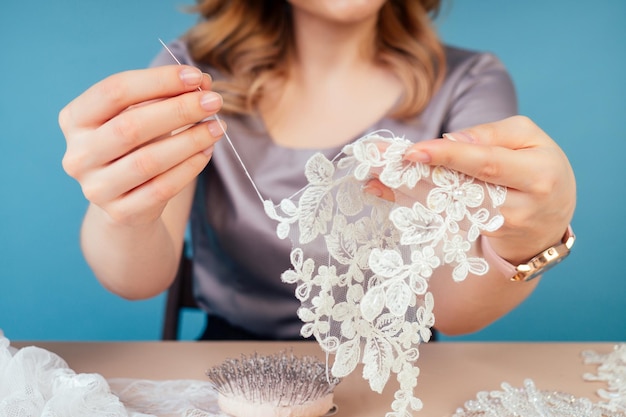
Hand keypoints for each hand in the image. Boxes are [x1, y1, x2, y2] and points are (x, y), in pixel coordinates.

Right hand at [60, 65, 224, 225]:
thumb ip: (168, 96)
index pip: (114, 91)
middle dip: (179, 110)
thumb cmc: (135, 147)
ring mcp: (97, 188)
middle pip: (131, 126)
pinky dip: (189, 167)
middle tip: (214, 102)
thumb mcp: (143, 116)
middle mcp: (78, 155)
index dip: (158, 80)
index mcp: (75, 120)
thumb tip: (205, 82)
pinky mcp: (121, 213)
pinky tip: (207, 152)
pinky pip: (162, 188)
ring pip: (148, 161)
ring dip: (190, 140)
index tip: (196, 77)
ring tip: (217, 127)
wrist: (126, 202)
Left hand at [364, 116, 575, 263]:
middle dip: (413, 173)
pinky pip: (437, 217)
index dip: (449, 156)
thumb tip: (450, 139)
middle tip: (376, 158)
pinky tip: (381, 190)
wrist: (548, 223)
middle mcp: (517, 207)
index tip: (412, 151)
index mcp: (536, 174)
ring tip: (371, 172)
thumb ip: (491, 135)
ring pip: (442, 206)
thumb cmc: (537, 170)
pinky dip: (407, 202)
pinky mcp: (476, 237)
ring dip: (403, 189)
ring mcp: (494, 228)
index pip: (486, 163)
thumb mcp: (528, 140)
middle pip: (457, 189)